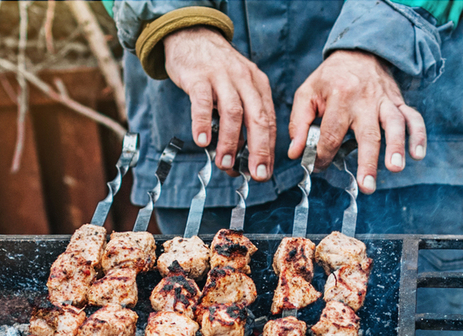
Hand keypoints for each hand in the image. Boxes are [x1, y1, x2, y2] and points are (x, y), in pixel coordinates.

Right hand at [164, 27, 275, 179]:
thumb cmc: (215, 71)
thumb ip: (241, 118)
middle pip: (257, 118)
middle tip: (255, 173)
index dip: (269, 149)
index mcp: (258, 86)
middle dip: (259, 149)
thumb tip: (241, 156)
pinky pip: (202, 102)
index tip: (265, 172)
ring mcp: (222, 77)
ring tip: (224, 164)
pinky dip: (203, 123)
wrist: (193, 35)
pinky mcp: (199, 76)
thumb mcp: (238, 87)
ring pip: (232, 112)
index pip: (269, 121)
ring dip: (230, 141)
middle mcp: (244, 81)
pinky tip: (201, 141)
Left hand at [288, 50, 426, 193]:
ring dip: (396, 148)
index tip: (318, 167)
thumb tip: (296, 153)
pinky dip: (419, 135)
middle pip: (367, 134)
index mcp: (339, 97)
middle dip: (367, 161)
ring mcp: (385, 101)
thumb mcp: (307, 93)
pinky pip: (414, 118)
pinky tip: (418, 154)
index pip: (331, 134)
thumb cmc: (331, 77)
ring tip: (395, 168)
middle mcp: (364, 100)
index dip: (324, 156)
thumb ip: (299, 124)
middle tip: (366, 185)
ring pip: (394, 125)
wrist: (359, 51)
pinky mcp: (399, 101)